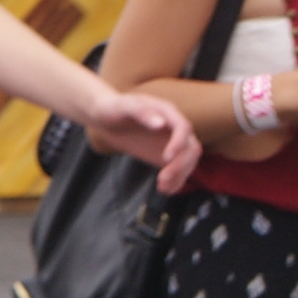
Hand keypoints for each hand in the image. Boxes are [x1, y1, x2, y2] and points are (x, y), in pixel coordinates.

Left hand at [80, 84, 203, 192]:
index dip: (178, 144)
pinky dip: (176, 182)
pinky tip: (164, 190)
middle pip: (190, 148)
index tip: (166, 158)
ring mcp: (171, 142)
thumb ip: (142, 113)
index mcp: (167, 112)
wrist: (106, 120)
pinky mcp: (165, 156)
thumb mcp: (124, 107)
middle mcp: (174, 127)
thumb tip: (161, 124)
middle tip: (162, 179)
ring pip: (188, 161)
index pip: (183, 128)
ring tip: (162, 187)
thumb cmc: (114, 109)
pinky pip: (179, 170)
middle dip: (180, 165)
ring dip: (180, 176)